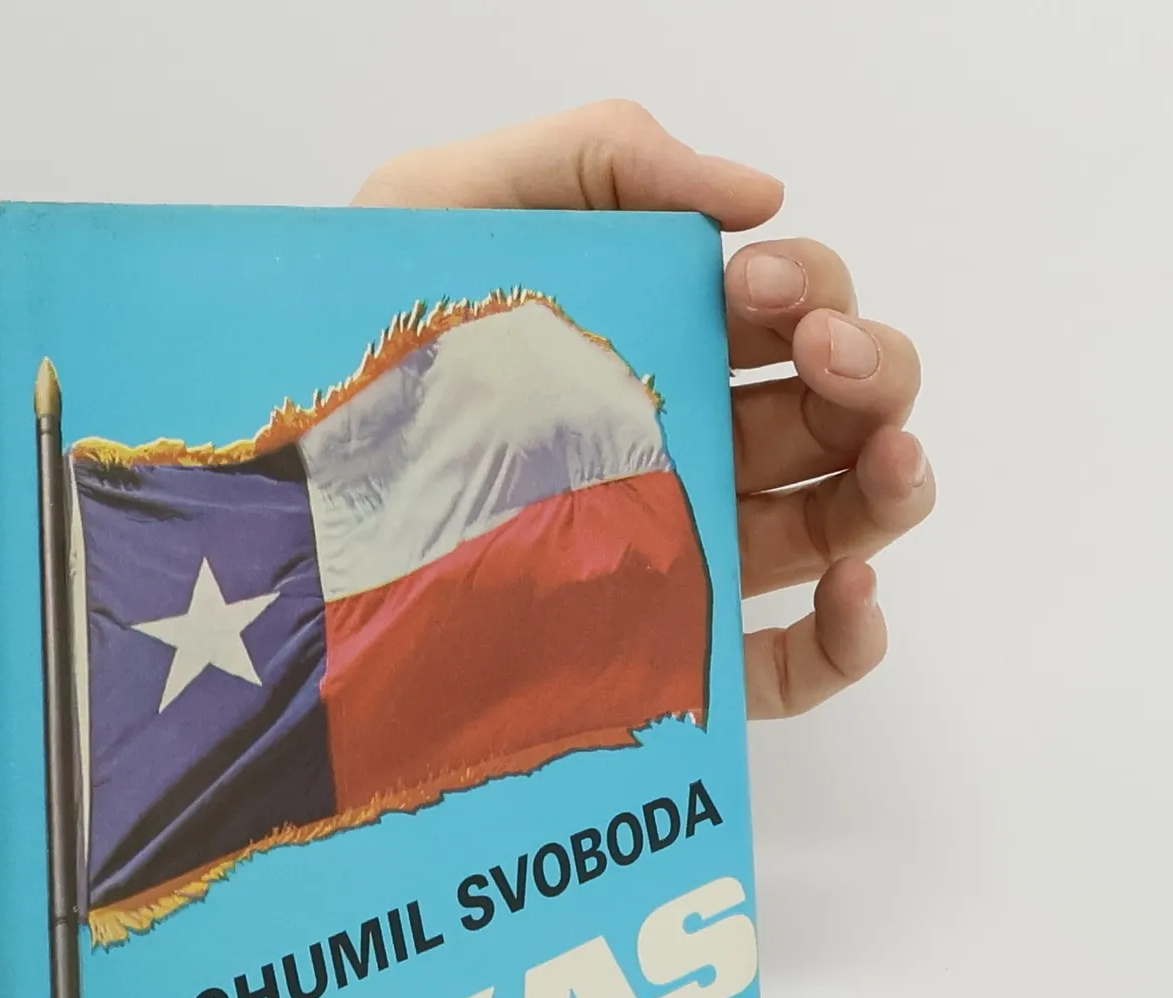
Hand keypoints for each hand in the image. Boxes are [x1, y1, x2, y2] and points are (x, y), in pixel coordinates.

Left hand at [354, 102, 933, 718]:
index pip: (791, 306)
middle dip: (871, 368)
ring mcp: (683, 547)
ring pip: (838, 522)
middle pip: (839, 409)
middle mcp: (690, 441)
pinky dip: (847, 641)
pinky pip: (782, 669)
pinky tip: (852, 594)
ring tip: (889, 457)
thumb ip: (603, 154)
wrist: (279, 501)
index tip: (760, 283)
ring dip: (893, 484)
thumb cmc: (358, 345)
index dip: (811, 285)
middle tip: (825, 351)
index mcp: (661, 338)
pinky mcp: (660, 650)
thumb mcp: (456, 200)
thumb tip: (762, 194)